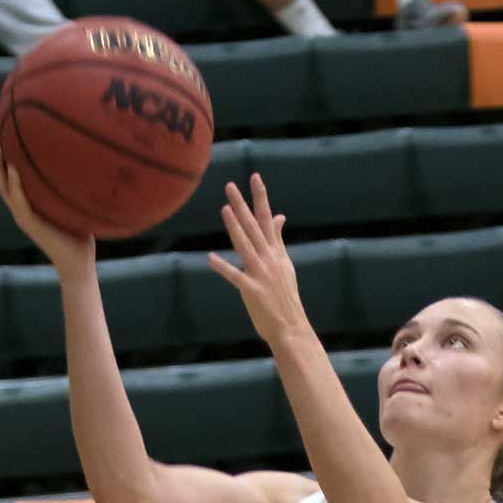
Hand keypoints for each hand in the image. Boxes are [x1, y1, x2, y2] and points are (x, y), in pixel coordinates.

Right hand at [0, 129, 95, 277]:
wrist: (78, 263)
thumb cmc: (79, 233)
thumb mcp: (72, 203)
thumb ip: (70, 184)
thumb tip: (85, 159)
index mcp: (27, 202)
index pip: (9, 174)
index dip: (3, 154)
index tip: (1, 130)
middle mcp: (20, 207)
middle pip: (0, 176)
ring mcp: (23, 216)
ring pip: (4, 187)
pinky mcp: (30, 224)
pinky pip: (20, 202)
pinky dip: (16, 186)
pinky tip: (14, 169)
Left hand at [208, 174, 310, 348]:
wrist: (291, 326)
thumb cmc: (285, 296)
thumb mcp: (285, 263)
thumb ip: (278, 239)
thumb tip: (278, 216)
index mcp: (276, 252)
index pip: (266, 218)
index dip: (260, 197)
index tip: (254, 176)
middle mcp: (269, 259)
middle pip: (253, 227)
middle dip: (242, 205)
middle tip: (230, 186)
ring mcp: (261, 274)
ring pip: (245, 245)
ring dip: (234, 227)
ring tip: (225, 209)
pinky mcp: (252, 291)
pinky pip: (235, 276)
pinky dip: (223, 267)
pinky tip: (210, 258)